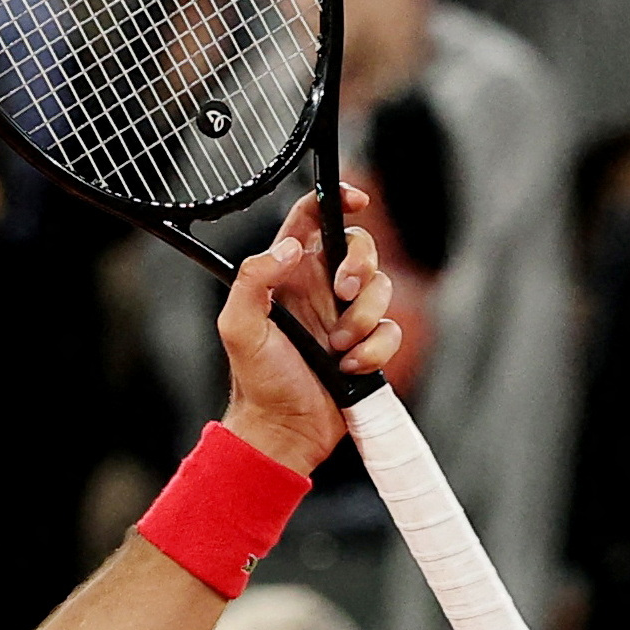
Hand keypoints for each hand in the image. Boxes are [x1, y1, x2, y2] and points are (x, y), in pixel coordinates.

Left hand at [217, 187, 398, 477]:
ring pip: (382, 289)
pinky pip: (390, 331)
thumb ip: (253, 280)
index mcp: (287, 275)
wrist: (284, 430)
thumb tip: (287, 248)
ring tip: (336, 349)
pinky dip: (373, 351)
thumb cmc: (257, 381)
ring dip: (363, 320)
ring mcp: (346, 316)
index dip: (335, 199)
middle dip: (361, 266)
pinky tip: (348, 369)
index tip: (356, 200)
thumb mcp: (239, 327)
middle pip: (360, 247)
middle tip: (343, 293)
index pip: (311, 219)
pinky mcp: (368, 344)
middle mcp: (320, 288)